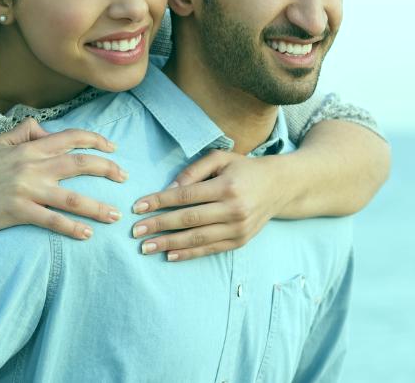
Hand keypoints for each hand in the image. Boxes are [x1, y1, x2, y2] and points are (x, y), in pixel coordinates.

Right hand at [0, 117, 126, 240]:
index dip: (97, 140)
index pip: (72, 137)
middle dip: (108, 169)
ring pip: (72, 198)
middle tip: (125, 177)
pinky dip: (72, 228)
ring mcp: (26, 190)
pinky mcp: (18, 212)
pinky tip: (88, 234)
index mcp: (30, 148)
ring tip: (115, 215)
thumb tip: (46, 127)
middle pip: (81, 164)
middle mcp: (32, 166)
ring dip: (98, 207)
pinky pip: (52, 221)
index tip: (114, 148)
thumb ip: (25, 132)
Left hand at [130, 150, 288, 260]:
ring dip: (169, 243)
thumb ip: (193, 170)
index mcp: (226, 186)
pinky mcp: (240, 241)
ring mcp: (238, 228)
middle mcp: (233, 209)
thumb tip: (168, 189)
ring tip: (146, 246)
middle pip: (188, 219)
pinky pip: (210, 250)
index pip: (185, 195)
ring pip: (197, 239)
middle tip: (135, 231)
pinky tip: (169, 255)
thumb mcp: (220, 158)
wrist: (279, 186)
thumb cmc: (243, 169)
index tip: (138, 206)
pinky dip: (188, 254)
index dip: (160, 201)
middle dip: (159, 225)